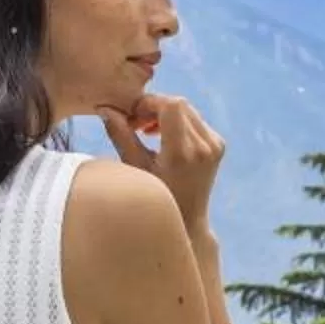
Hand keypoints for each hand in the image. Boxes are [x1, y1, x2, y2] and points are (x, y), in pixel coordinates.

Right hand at [96, 93, 224, 237]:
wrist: (187, 220)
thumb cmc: (155, 197)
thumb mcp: (134, 167)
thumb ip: (121, 135)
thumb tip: (105, 108)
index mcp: (182, 153)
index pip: (171, 106)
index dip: (149, 103)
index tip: (132, 116)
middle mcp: (203, 147)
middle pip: (179, 104)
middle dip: (155, 107)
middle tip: (135, 124)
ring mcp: (215, 145)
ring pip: (188, 110)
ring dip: (165, 113)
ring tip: (146, 131)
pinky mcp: (219, 145)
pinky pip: (195, 120)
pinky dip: (177, 121)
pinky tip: (163, 136)